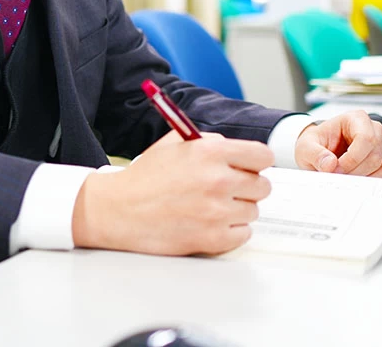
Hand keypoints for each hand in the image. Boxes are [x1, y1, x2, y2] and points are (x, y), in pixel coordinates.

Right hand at [72, 131, 273, 255]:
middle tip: (226, 189)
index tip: (249, 167)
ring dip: (237, 210)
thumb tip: (234, 148)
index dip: (256, 162)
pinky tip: (210, 223)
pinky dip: (230, 231)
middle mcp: (218, 180)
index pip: (262, 156)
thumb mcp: (174, 145)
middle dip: (247, 187)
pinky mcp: (213, 239)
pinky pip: (243, 234)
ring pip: (253, 211)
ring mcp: (217, 212)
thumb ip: (208, 142)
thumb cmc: (144, 178)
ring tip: (211, 207)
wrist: (119, 210)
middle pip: (262, 186)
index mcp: (210, 152)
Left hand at [295, 110, 381, 180]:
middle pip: (376, 156)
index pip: (366, 139)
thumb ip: (315, 154)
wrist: (319, 152)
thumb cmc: (317, 144)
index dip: (352, 159)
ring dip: (373, 180)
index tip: (338, 170)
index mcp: (357, 119)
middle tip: (341, 178)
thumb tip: (330, 164)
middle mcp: (374, 131)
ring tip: (355, 182)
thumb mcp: (306, 146)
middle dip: (358, 172)